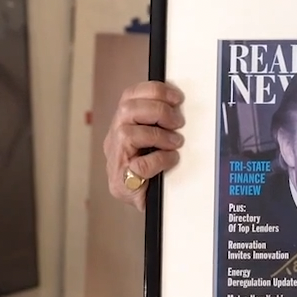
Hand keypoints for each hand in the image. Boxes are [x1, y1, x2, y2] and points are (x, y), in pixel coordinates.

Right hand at [104, 80, 184, 211]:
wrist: (148, 205)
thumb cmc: (154, 170)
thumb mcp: (157, 139)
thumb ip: (162, 121)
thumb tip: (182, 105)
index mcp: (123, 125)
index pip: (129, 96)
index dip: (154, 91)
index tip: (177, 97)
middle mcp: (114, 139)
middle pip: (127, 109)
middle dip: (158, 110)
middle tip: (178, 122)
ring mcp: (115, 160)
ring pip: (127, 133)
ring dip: (159, 135)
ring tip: (175, 143)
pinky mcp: (121, 182)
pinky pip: (140, 165)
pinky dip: (159, 160)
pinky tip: (169, 161)